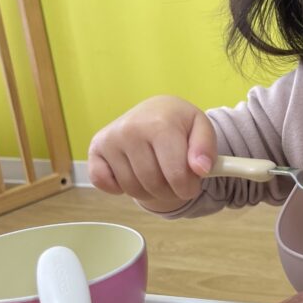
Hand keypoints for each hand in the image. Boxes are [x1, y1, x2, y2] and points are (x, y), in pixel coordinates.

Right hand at [88, 95, 216, 211]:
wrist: (155, 111)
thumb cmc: (179, 124)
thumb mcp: (202, 129)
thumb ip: (206, 149)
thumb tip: (200, 169)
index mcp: (160, 124)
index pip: (175, 175)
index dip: (187, 188)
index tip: (191, 185)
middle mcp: (131, 129)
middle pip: (153, 184)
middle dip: (169, 191)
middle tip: (175, 182)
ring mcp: (110, 139)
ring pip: (131, 188)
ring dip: (148, 191)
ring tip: (157, 175)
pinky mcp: (96, 148)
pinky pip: (103, 183)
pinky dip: (118, 188)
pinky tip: (132, 173)